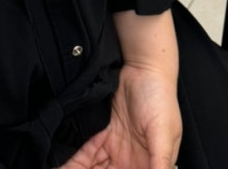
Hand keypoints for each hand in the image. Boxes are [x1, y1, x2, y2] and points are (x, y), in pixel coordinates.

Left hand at [60, 62, 180, 168]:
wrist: (145, 69)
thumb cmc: (161, 99)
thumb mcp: (164, 134)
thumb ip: (160, 163)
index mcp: (151, 165)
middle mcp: (133, 162)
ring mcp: (117, 149)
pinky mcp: (105, 135)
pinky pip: (88, 154)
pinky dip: (76, 162)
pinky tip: (64, 167)